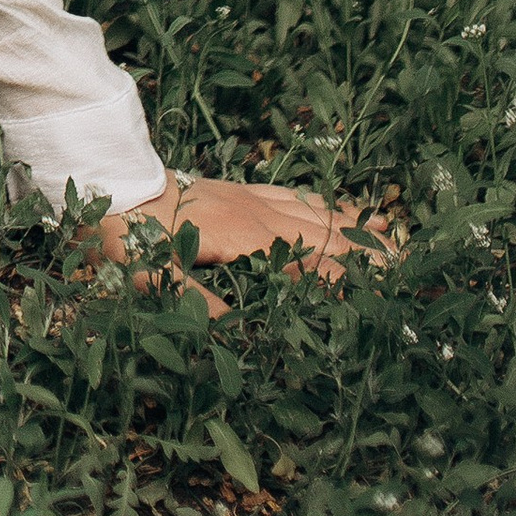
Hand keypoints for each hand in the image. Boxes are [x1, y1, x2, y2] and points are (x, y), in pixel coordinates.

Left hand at [90, 173, 392, 318]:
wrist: (108, 176)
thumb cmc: (127, 232)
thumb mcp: (153, 275)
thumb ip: (196, 304)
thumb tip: (234, 340)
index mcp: (245, 239)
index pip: (308, 264)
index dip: (344, 282)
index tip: (381, 298)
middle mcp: (256, 215)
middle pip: (323, 235)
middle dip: (364, 253)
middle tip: (407, 269)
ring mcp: (248, 198)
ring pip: (312, 211)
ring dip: (350, 225)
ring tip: (388, 234)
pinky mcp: (236, 189)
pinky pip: (289, 194)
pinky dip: (319, 203)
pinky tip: (332, 206)